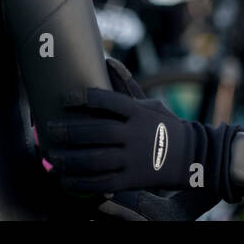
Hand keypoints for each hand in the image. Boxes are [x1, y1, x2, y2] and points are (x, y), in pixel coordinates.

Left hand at [47, 88, 237, 199]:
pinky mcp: (132, 180)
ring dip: (71, 159)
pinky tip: (67, 180)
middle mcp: (135, 135)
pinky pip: (101, 183)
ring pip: (95, 160)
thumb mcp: (151, 104)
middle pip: (96, 132)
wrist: (192, 157)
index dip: (83, 98)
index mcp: (138, 113)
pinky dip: (81, 183)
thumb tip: (108, 61)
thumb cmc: (166, 126)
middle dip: (70, 131)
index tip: (63, 99)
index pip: (108, 101)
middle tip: (50, 130)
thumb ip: (126, 87)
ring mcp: (134, 159)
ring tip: (53, 156)